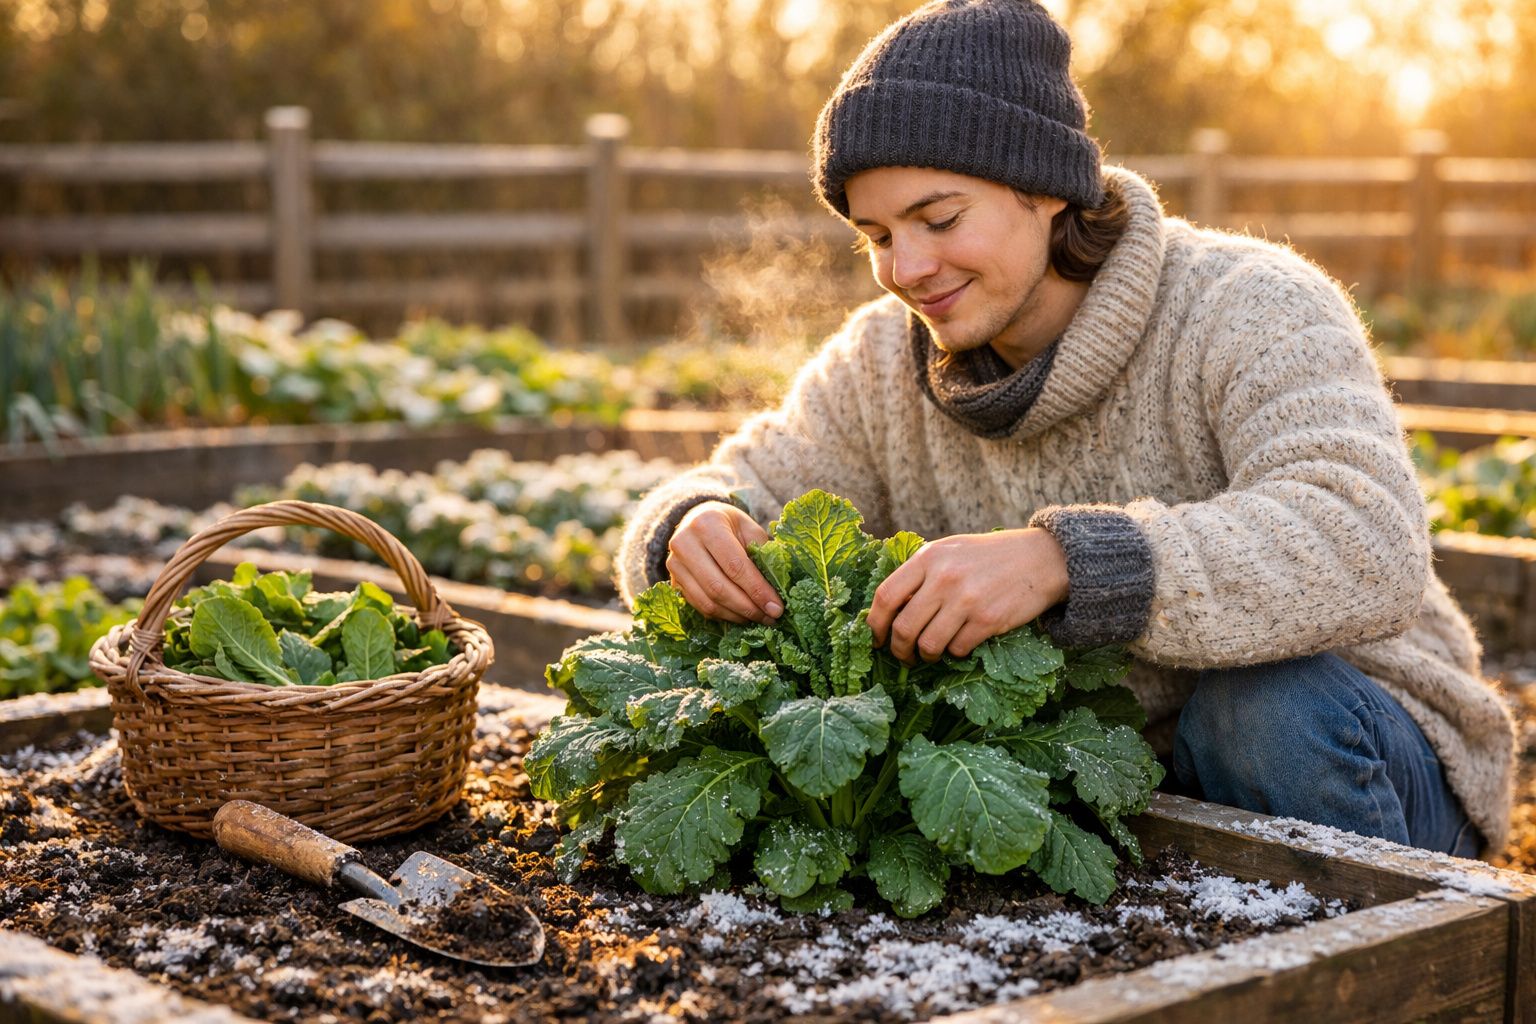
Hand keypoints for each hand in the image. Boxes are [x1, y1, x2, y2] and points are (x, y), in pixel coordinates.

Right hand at [666, 501, 783, 624]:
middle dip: (748, 607)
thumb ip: (762, 555)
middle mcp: (684, 543)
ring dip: (736, 615)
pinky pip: (700, 606)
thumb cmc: (731, 526)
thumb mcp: (750, 530)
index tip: (776, 608)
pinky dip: (723, 615)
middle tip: (770, 618)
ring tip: (758, 618)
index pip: (734, 565)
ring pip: (707, 602)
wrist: (698, 520)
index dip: (757, 590)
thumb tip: (778, 589)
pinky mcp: (674, 582)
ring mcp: (674, 564)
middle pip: (718, 587)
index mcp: (707, 524)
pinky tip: (741, 615)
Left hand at [867, 528, 1068, 663]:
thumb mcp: (950, 551)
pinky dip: (955, 653)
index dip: (875, 623)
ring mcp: (966, 600)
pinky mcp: (988, 620)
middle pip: (904, 627)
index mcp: (929, 558)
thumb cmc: (988, 557)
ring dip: (926, 656)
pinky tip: (959, 645)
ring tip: (930, 654)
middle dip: (899, 649)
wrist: (1040, 558)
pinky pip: (958, 649)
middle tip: (903, 656)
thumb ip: (920, 572)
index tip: (877, 638)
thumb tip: (890, 608)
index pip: (885, 596)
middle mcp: (944, 578)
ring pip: (929, 644)